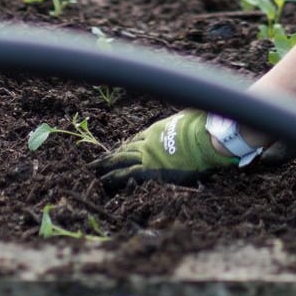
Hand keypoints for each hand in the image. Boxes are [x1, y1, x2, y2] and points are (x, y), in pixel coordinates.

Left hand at [93, 109, 240, 187]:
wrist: (200, 139)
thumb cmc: (198, 128)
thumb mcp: (187, 120)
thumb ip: (183, 123)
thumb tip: (191, 117)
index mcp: (155, 130)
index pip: (137, 139)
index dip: (127, 145)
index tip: (119, 149)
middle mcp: (147, 142)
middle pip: (125, 149)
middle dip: (111, 155)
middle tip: (98, 160)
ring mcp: (147, 155)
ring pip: (122, 159)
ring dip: (108, 164)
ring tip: (94, 168)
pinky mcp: (150, 168)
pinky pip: (128, 172)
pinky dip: (116, 175)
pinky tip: (105, 178)